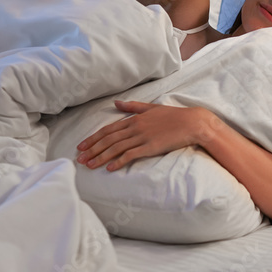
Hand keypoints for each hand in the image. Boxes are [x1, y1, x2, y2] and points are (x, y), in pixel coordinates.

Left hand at [76, 101, 218, 170]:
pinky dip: (119, 161)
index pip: (108, 129)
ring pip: (116, 148)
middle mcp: (135, 127)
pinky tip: (109, 168)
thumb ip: (132, 107)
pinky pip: (131, 155)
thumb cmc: (173, 115)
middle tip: (79, 159)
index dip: (93, 138)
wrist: (192, 123)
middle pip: (108, 139)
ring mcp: (142, 137)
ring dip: (100, 157)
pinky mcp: (150, 147)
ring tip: (89, 165)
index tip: (82, 146)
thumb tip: (116, 103)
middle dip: (92, 149)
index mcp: (134, 118)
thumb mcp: (151, 108)